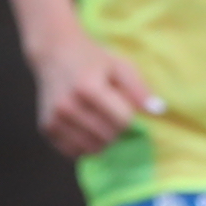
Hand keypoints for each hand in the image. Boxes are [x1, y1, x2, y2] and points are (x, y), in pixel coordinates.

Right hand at [24, 30, 165, 159]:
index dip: (129, 116)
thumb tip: (158, 111)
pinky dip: (85, 145)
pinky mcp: (47, 128)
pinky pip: (74, 152)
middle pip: (108, 137)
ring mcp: (55, 119)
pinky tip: (86, 128)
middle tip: (111, 114)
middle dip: (117, 129)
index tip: (124, 106)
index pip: (122, 121)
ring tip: (99, 121)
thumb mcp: (119, 65)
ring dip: (103, 140)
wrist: (54, 54)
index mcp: (87, 88)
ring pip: (92, 148)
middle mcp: (67, 106)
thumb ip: (139, 88)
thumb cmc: (92, 59)